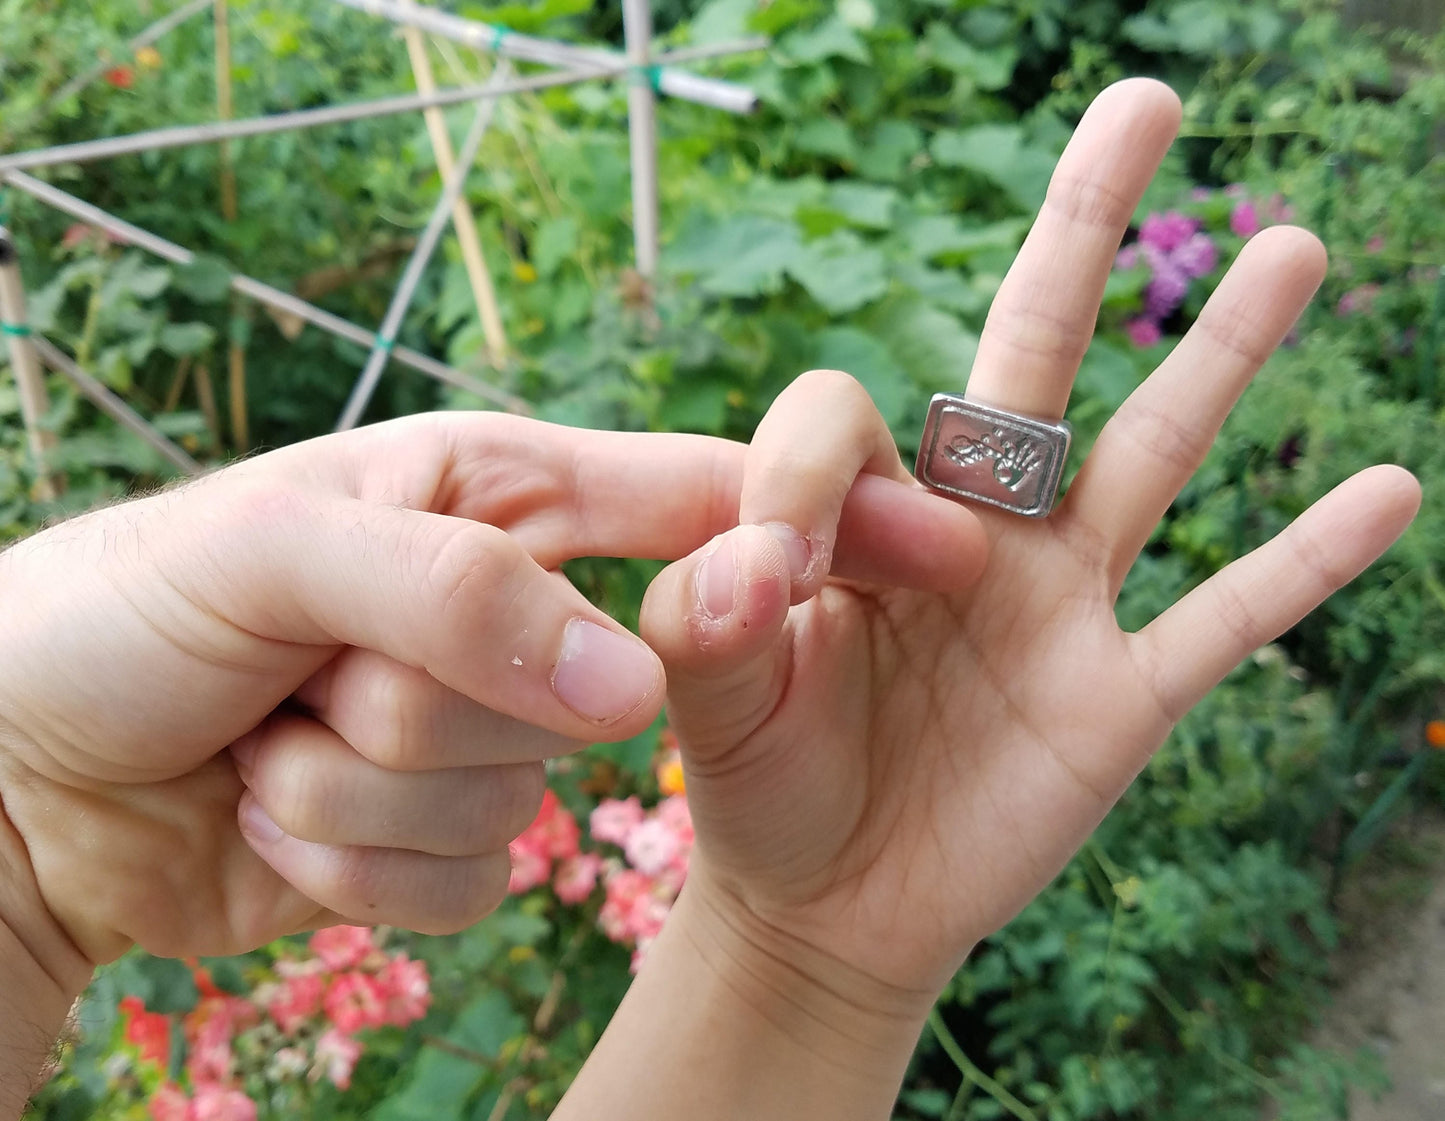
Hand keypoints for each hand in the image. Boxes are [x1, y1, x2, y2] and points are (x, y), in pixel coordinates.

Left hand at [0, 411, 985, 985]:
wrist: (18, 772)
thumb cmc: (124, 614)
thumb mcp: (276, 551)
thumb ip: (463, 589)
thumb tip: (630, 684)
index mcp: (490, 499)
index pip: (689, 499)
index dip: (804, 528)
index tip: (926, 560)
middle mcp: (502, 612)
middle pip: (595, 694)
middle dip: (432, 715)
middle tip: (308, 682)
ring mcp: (475, 737)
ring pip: (517, 808)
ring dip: (363, 799)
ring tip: (262, 746)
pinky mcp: (441, 842)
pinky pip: (468, 887)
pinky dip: (353, 873)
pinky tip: (263, 817)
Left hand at [638, 80, 1420, 1019]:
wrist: (830, 904)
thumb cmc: (759, 788)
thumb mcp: (704, 705)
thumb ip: (705, 624)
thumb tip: (751, 563)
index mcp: (861, 516)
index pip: (850, 421)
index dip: (804, 484)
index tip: (765, 588)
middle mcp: (973, 532)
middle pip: (1033, 354)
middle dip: (1079, 231)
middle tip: (1143, 100)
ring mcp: (1058, 605)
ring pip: (1149, 454)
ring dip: (1217, 353)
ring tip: (1285, 240)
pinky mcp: (1120, 695)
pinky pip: (1228, 617)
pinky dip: (1304, 562)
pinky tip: (1391, 486)